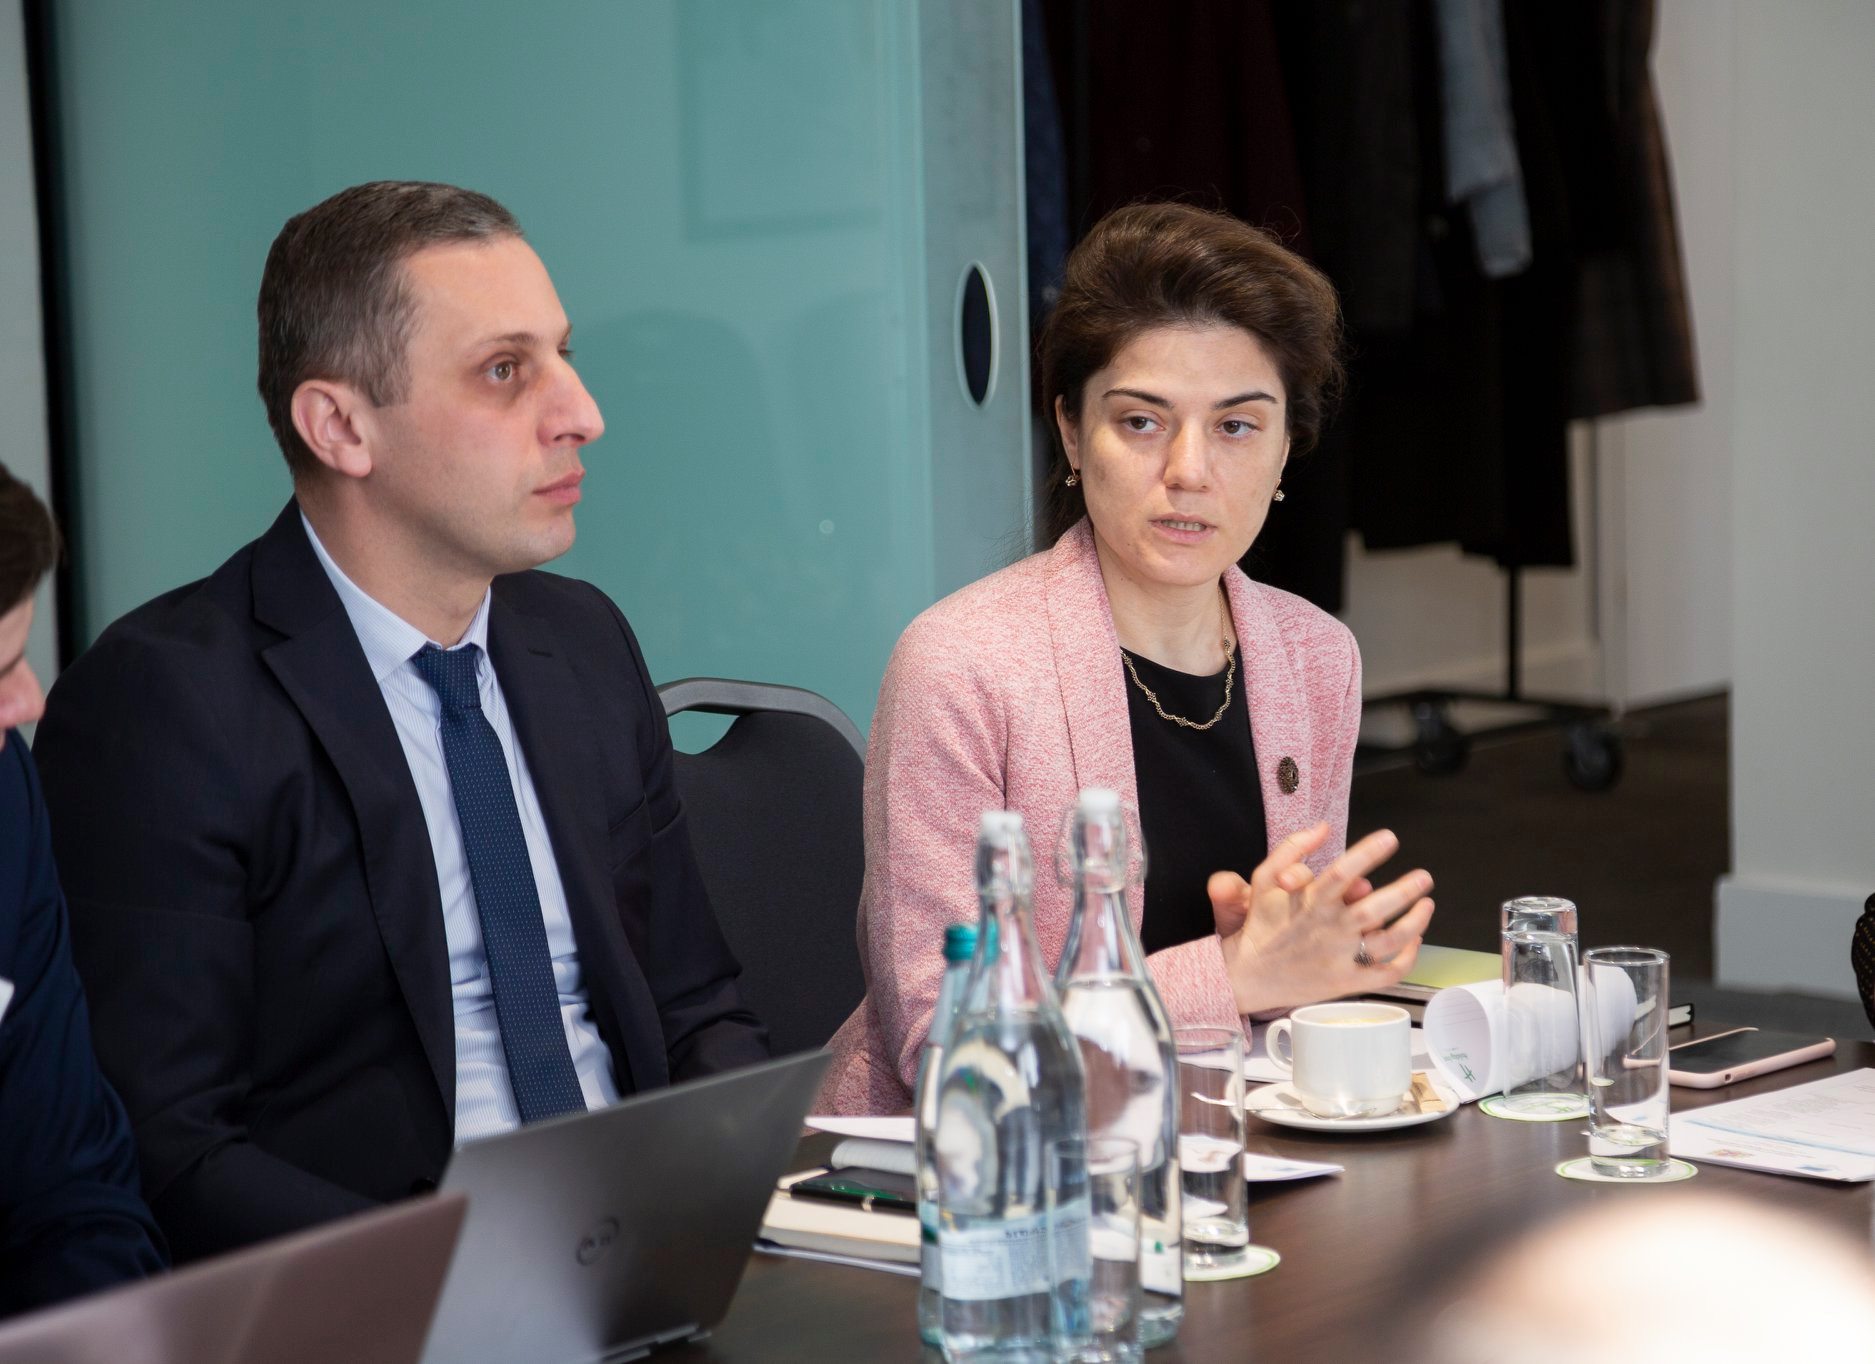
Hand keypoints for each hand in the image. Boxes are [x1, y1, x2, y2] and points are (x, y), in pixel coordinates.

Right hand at [1207, 824, 1434, 1014]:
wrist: (1248, 976)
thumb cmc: (1262, 924)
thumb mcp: (1264, 878)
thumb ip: (1291, 848)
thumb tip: (1322, 827)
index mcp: (1310, 902)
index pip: (1342, 873)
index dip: (1368, 853)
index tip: (1389, 838)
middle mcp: (1328, 930)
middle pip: (1374, 909)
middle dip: (1404, 891)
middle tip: (1424, 877)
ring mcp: (1339, 958)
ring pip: (1388, 942)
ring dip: (1414, 923)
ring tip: (1426, 905)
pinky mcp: (1346, 981)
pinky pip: (1386, 973)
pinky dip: (1407, 958)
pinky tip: (1414, 940)